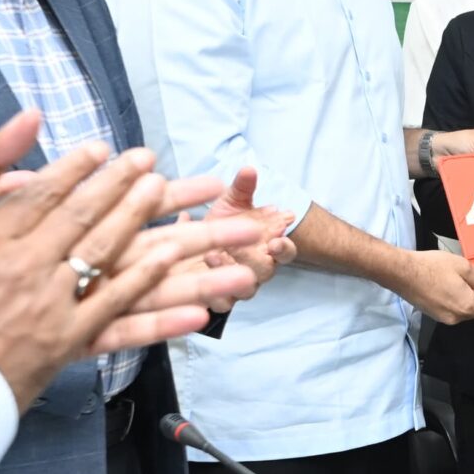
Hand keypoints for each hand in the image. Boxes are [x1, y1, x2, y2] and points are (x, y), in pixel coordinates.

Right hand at [0, 116, 259, 406]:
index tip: (97, 150)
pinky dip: (145, 282)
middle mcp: (22, 267)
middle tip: (145, 159)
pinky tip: (169, 261)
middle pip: (81, 215)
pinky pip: (114, 307)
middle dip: (116, 183)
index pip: (36, 194)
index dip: (71, 169)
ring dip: (138, 218)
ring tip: (166, 192)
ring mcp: (47, 305)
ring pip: (104, 252)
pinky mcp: (62, 344)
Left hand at [199, 166, 295, 311]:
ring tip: (209, 257)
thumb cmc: (220, 224)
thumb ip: (242, 188)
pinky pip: (217, 306)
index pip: (286, 252)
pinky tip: (188, 271)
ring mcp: (237, 288)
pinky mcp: (215, 300)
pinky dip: (205, 292)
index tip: (275, 240)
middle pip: (263, 273)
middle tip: (231, 247)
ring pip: (241, 294)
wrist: (194, 247)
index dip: (284, 249)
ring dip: (226, 276)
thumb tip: (248, 168)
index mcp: (267, 248)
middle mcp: (256, 270)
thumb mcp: (229, 203)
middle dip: (250, 260)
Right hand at [392, 249, 473, 323]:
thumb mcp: (462, 267)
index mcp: (466, 305)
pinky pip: (452, 311)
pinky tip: (448, 286)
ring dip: (467, 300)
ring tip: (458, 280)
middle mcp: (456, 317)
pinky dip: (455, 301)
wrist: (402, 273)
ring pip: (464, 312)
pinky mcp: (434, 315)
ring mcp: (444, 318)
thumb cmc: (430, 267)